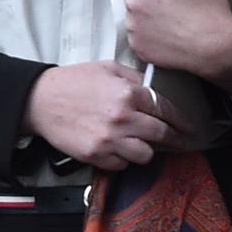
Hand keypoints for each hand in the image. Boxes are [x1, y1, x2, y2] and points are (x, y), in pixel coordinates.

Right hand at [22, 60, 193, 170]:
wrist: (43, 100)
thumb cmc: (75, 80)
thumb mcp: (108, 67)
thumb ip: (134, 78)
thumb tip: (154, 88)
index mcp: (128, 92)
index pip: (165, 109)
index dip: (181, 120)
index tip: (189, 127)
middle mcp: (122, 118)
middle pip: (160, 134)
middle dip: (174, 138)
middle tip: (181, 141)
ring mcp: (110, 139)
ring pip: (145, 155)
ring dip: (146, 149)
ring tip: (140, 142)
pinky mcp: (97, 155)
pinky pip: (122, 165)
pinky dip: (123, 158)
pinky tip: (117, 147)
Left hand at [122, 0, 231, 96]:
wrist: (216, 47)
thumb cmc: (209, 11)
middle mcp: (134, 5)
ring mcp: (134, 28)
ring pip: (133, 11)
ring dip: (145, 10)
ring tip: (171, 15)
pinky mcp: (138, 46)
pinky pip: (136, 32)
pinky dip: (147, 30)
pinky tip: (168, 30)